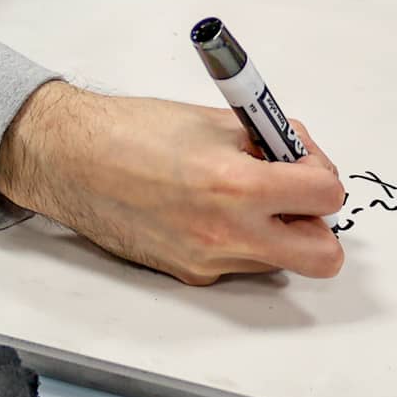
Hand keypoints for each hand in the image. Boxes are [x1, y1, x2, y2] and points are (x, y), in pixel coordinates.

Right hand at [0, 80, 348, 285]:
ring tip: (235, 197)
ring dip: (274, 232)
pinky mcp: (188, 275)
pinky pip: (237, 264)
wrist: (69, 159)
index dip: (319, 172)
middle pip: (322, 256)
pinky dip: (236, 240)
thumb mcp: (215, 122)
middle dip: (317, 224)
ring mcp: (208, 262)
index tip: (298, 160)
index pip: (327, 196)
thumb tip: (297, 156)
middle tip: (291, 197)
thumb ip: (267, 142)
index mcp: (239, 186)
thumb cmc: (131, 132)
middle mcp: (228, 234)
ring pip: (278, 261)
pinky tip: (202, 210)